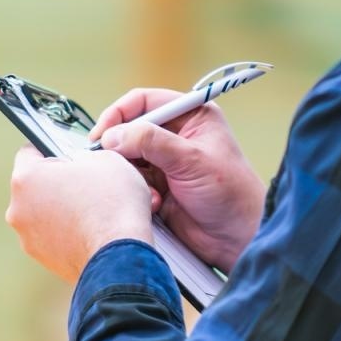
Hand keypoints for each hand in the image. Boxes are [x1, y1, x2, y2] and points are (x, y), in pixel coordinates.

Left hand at [5, 146, 153, 283]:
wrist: (121, 256)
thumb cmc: (112, 208)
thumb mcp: (106, 159)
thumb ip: (85, 155)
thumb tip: (83, 162)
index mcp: (26, 178)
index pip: (29, 152)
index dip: (53, 148)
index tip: (67, 153)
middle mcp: (19, 209)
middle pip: (36, 185)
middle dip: (59, 182)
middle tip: (87, 183)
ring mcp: (29, 238)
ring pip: (44, 213)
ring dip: (63, 209)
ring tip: (92, 210)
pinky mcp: (44, 259)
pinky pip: (54, 236)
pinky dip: (69, 232)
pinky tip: (91, 229)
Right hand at [89, 89, 266, 274]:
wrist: (238, 238)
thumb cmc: (230, 194)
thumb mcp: (191, 160)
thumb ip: (152, 142)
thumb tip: (114, 135)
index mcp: (191, 116)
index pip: (144, 102)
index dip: (119, 114)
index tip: (102, 133)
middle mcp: (177, 135)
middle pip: (130, 129)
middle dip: (120, 147)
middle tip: (110, 162)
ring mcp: (166, 162)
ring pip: (128, 158)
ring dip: (130, 174)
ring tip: (144, 189)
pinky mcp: (158, 186)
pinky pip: (133, 182)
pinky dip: (137, 192)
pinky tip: (154, 204)